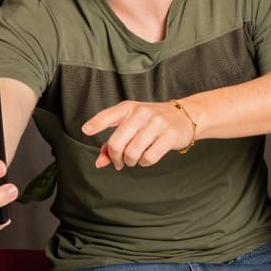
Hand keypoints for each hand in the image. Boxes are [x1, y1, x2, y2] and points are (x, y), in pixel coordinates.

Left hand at [81, 100, 195, 168]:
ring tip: (134, 159)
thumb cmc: (153, 121)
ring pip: (132, 153)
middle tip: (118, 162)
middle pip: (117, 143)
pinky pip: (148, 158)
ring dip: (130, 161)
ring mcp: (156, 124)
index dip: (96, 123)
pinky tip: (146, 157)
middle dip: (115, 157)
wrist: (185, 115)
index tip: (86, 130)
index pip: (109, 115)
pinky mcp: (169, 136)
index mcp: (129, 108)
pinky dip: (144, 162)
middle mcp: (141, 113)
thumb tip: (100, 161)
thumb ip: (114, 141)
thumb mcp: (132, 124)